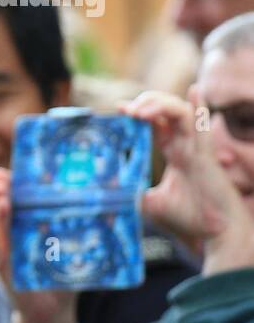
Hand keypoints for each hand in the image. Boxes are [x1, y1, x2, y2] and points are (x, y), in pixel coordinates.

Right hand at [0, 167, 78, 322]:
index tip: (6, 170)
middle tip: (3, 181)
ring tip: (1, 200)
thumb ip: (85, 231)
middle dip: (2, 193)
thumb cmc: (62, 275)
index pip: (17, 199)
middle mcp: (14, 236)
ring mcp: (7, 253)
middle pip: (5, 209)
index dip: (10, 183)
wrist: (52, 310)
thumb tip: (116, 211)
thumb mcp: (72, 250)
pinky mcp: (6, 273)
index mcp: (28, 225)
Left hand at [121, 87, 253, 272]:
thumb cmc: (190, 217)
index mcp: (174, 151)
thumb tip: (106, 192)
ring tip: (139, 111)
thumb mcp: (151, 203)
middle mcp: (185, 144)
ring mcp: (196, 147)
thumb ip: (133, 193)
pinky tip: (194, 89)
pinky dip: (198, 107)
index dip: (139, 112)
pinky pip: (202, 126)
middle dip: (146, 103)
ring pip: (181, 112)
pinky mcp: (206, 154)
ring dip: (159, 105)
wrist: (216, 232)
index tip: (119, 108)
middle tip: (127, 109)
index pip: (155, 123)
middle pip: (166, 110)